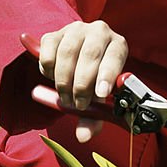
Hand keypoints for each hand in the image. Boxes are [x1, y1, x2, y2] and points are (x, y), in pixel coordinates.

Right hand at [38, 21, 127, 142]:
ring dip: (64, 80)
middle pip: (90, 55)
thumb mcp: (98, 95)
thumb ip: (94, 115)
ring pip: (68, 53)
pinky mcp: (54, 33)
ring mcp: (76, 30)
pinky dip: (49, 70)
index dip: (108, 75)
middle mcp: (99, 31)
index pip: (115, 56)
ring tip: (66, 97)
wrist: (76, 58)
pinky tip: (54, 78)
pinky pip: (48, 53)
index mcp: (118, 45)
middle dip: (82, 84)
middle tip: (78, 104)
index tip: (101, 94)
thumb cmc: (93, 78)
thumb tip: (84, 136)